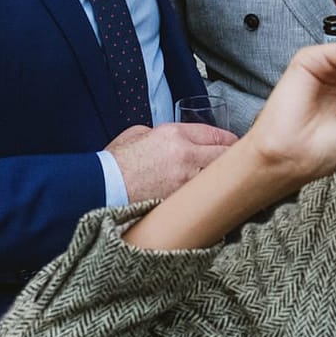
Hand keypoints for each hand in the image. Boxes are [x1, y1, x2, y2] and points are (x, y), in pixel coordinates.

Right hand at [106, 122, 237, 202]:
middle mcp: (185, 156)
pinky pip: (202, 198)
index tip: (233, 144)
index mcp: (174, 135)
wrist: (99, 190)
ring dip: (222, 180)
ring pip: (218, 178)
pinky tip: (207, 199)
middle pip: (226, 155)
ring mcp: (185, 182)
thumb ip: (160, 133)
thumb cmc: (114, 164)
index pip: (216, 134)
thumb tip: (173, 140)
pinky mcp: (180, 203)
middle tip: (236, 163)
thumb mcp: (137, 135)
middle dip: (232, 158)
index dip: (228, 139)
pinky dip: (206, 198)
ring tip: (224, 183)